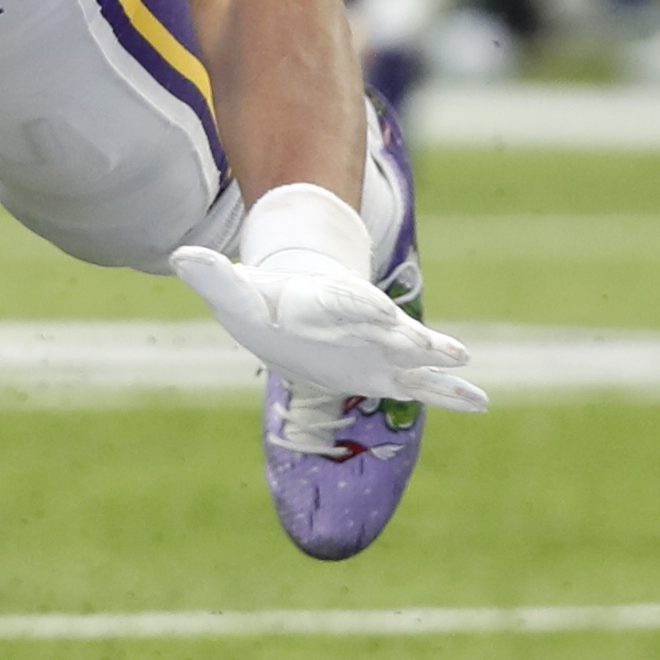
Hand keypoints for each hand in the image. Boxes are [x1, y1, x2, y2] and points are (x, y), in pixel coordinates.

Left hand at [172, 244, 488, 410]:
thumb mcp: (235, 293)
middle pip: (390, 329)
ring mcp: (380, 347)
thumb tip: (178, 256)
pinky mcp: (388, 372)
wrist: (292, 309)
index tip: (378, 310)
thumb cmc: (265, 301)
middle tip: (441, 347)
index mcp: (325, 301)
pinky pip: (426, 386)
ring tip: (467, 368)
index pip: (344, 300)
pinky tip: (481, 403)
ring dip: (438, 362)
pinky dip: (452, 394)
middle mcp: (360, 323)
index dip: (358, 306)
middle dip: (411, 337)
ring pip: (416, 356)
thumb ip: (213, 276)